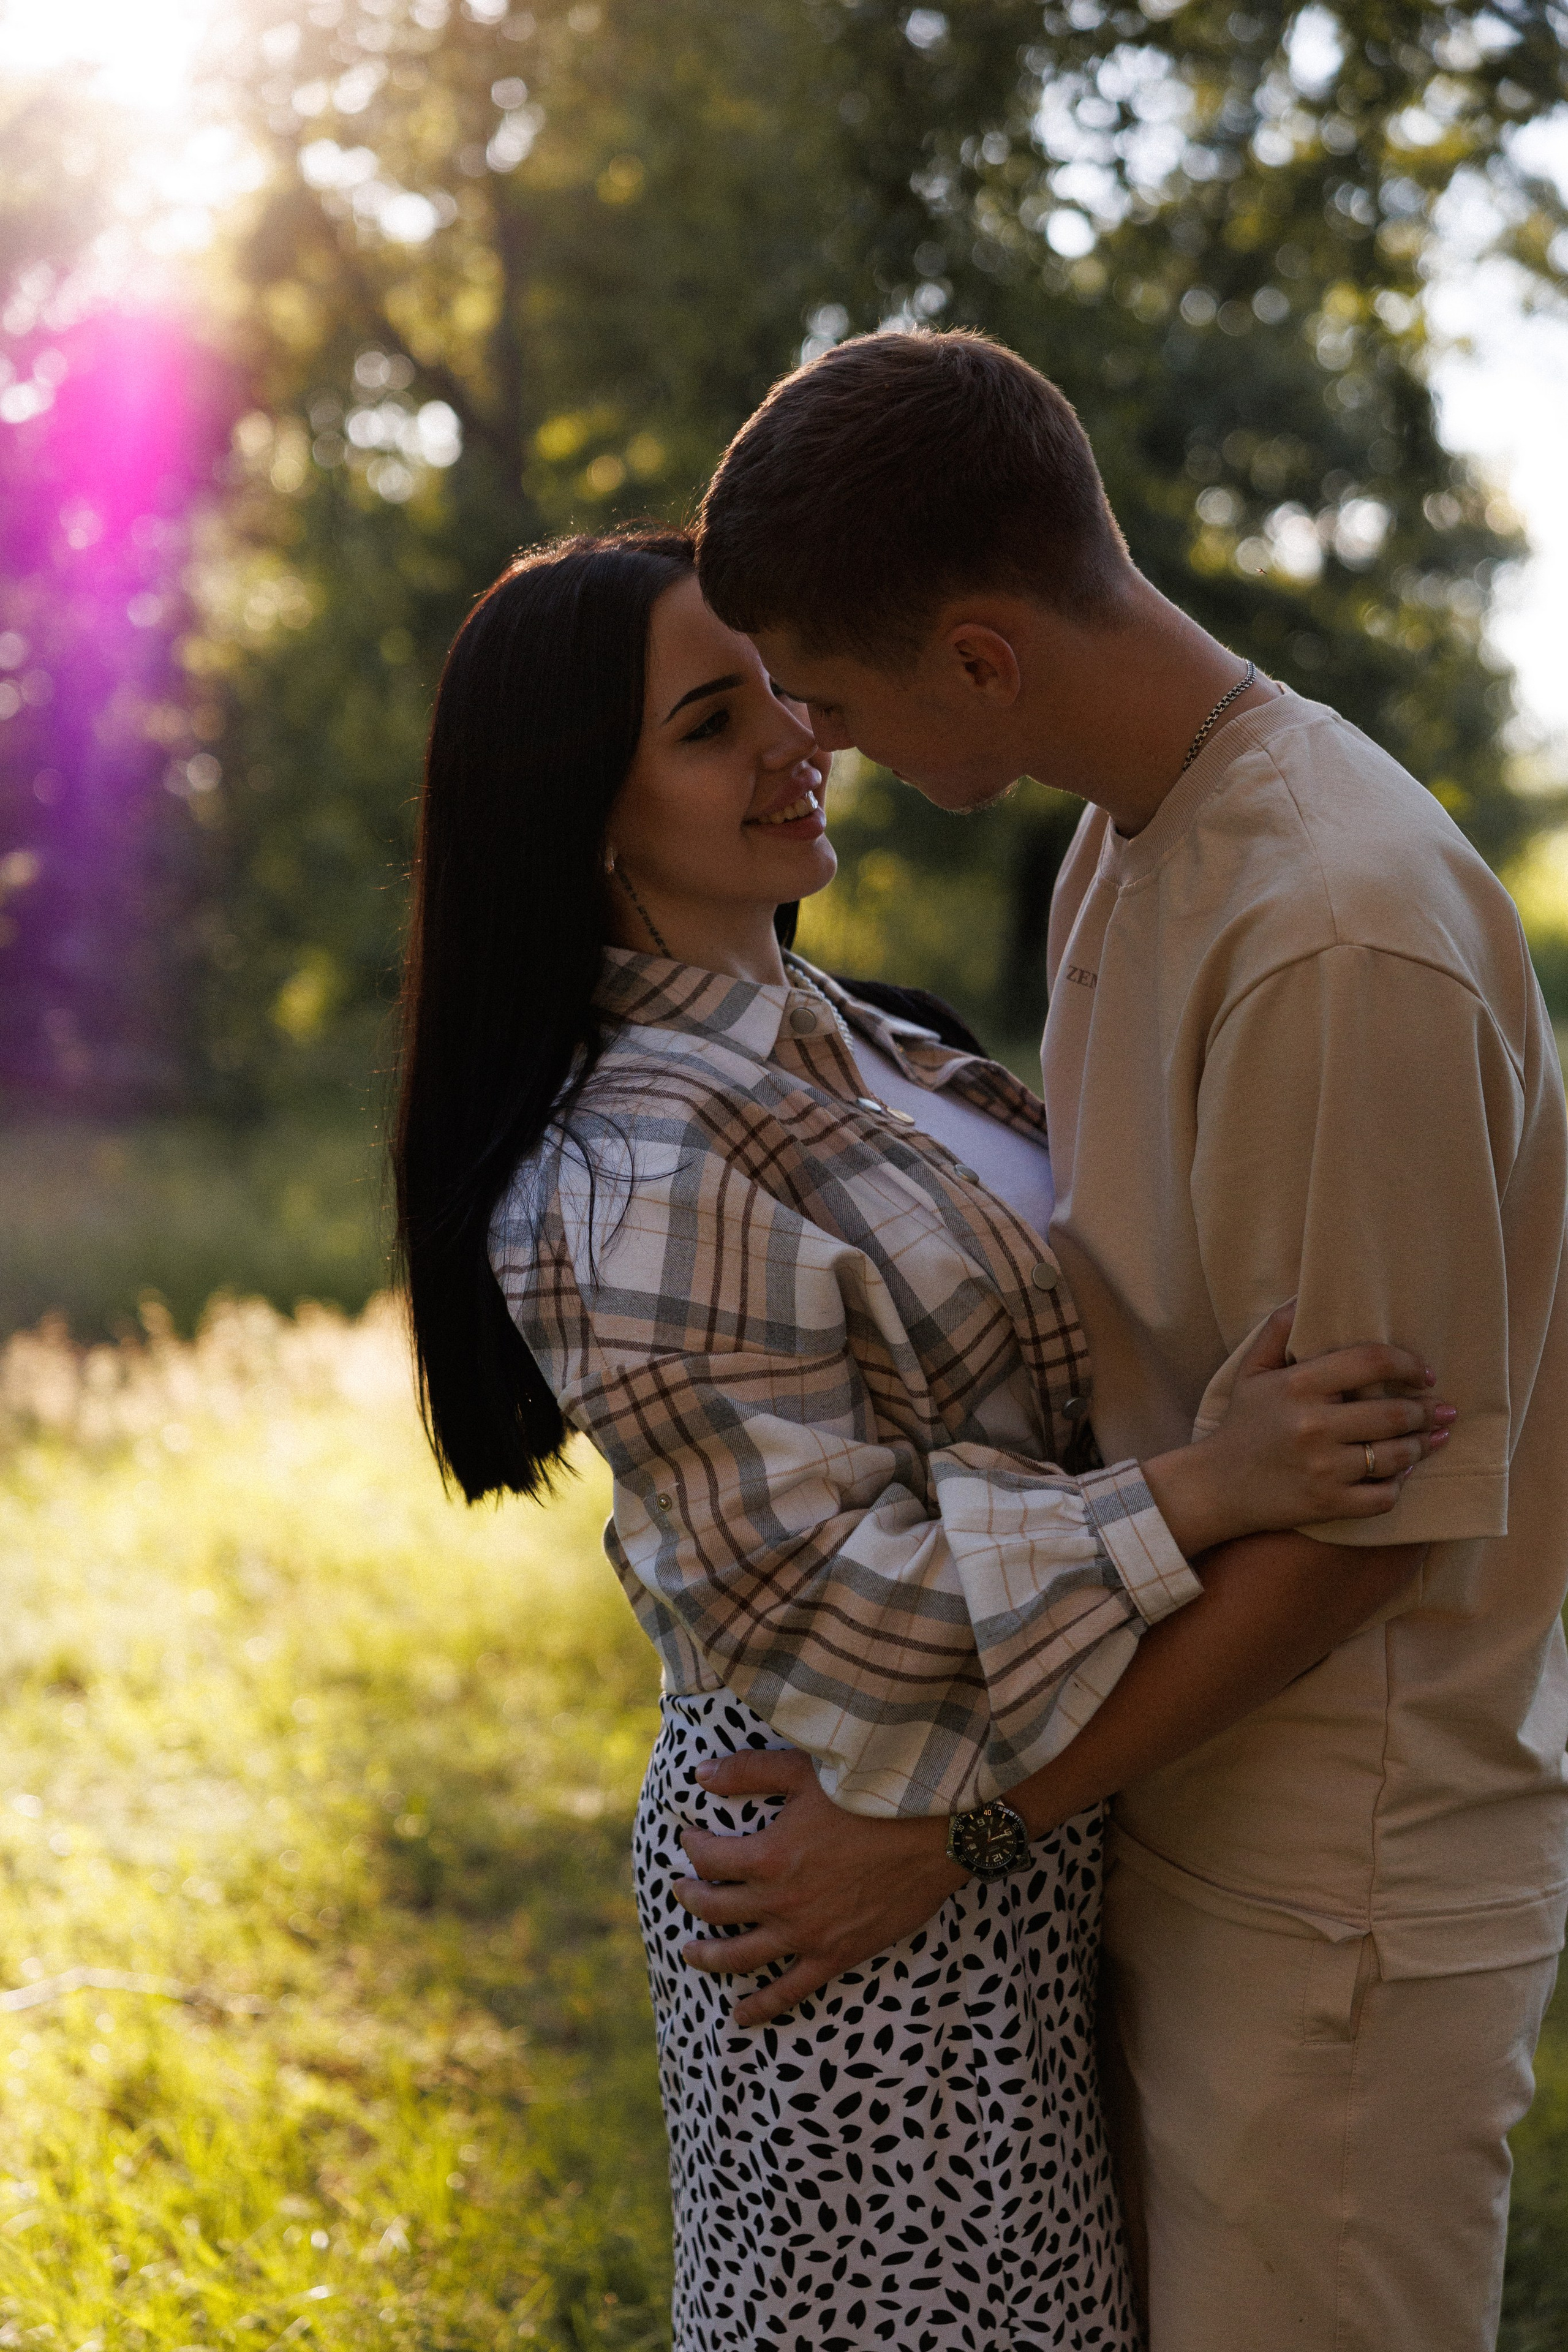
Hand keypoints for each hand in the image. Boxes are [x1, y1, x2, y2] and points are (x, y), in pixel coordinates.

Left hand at [673, 1748, 964, 2026]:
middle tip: (681, 1889)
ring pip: (740, 1957)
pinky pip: (789, 1992)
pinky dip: (761, 2007)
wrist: (935, 1833)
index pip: (709, 1859)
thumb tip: (700, 1775)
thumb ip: (748, 1771)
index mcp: (768, 1856)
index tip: (689, 1838)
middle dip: (691, 1897)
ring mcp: (806, 1935)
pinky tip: (740, 2015)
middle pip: (715, 1908)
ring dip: (708, 1957)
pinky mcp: (836, 1956)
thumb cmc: (870, 1795)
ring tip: (690, 1952)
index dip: (692, 1847)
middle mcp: (779, 1902)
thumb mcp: (804, 1771)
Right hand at [1143, 1304, 1455, 1553]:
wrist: (1215, 1487)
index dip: (1407, 1364)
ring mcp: (1323, 1468)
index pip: (1371, 1363)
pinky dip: (1398, 1485)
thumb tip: (1303, 1296)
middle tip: (1442, 1409)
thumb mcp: (1251, 1371)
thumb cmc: (1241, 1425)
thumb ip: (1277, 1330)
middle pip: (1393, 1413)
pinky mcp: (1327, 1504)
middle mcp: (1313, 1426)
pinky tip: (1403, 1473)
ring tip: (1433, 1438)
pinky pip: (1383, 1497)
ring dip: (1422, 1446)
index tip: (1424, 1373)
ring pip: (1396, 1456)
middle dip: (1426, 1410)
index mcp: (1298, 1386)